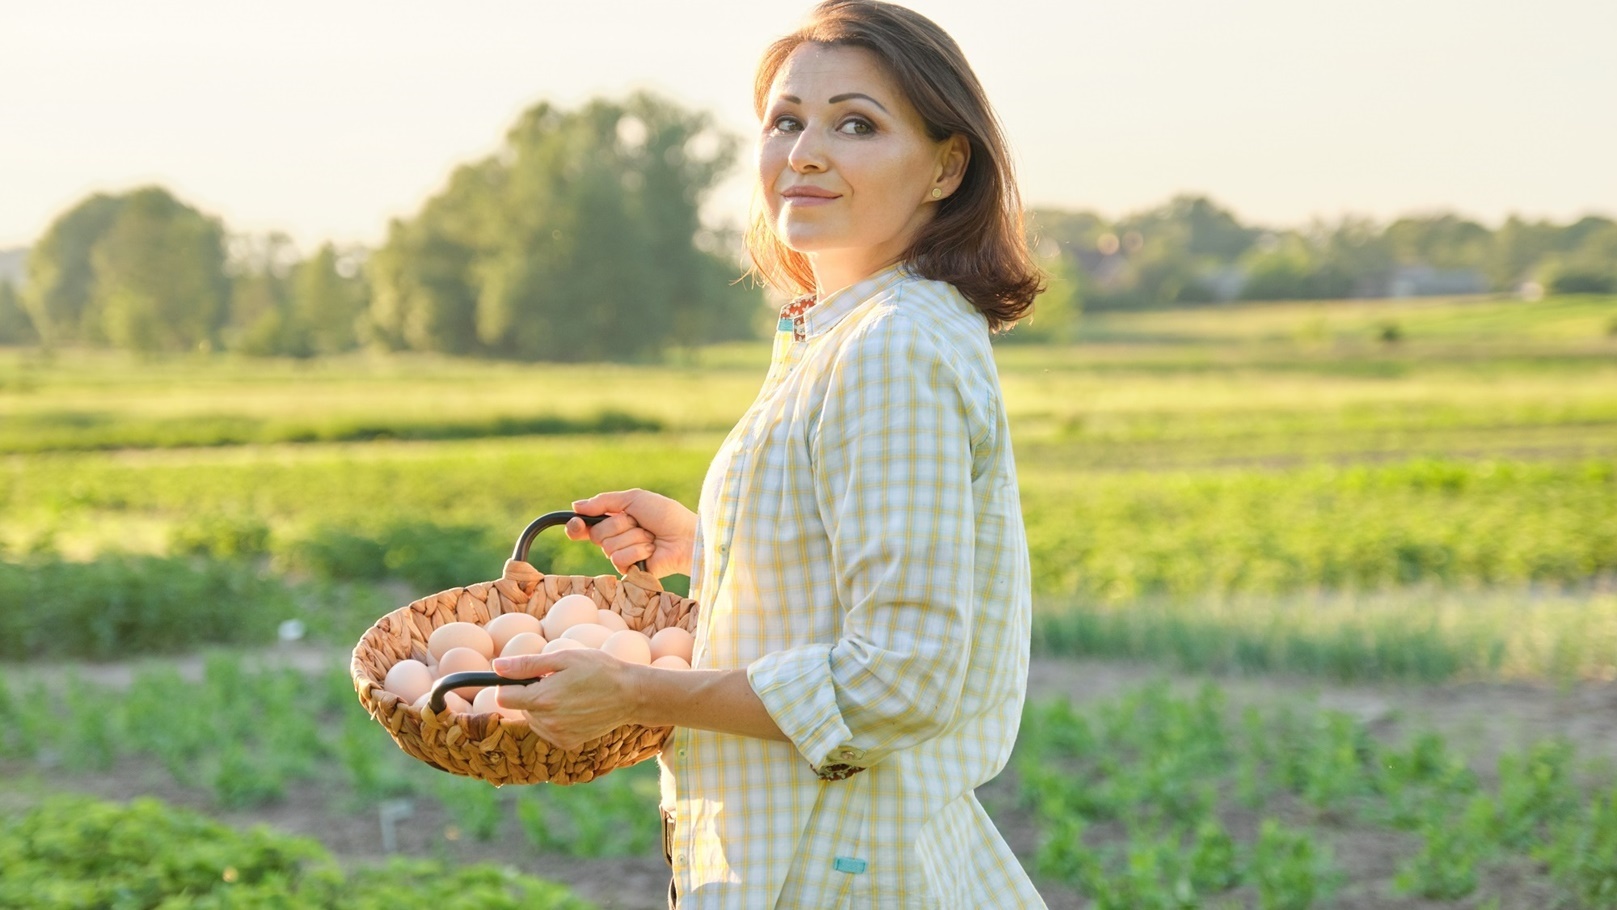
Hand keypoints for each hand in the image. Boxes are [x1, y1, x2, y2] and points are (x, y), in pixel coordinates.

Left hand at [493, 651, 641, 751]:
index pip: (501, 697)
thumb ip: (526, 664)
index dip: (509, 684)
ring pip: (533, 719)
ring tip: (568, 694)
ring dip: (542, 707)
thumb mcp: (563, 658)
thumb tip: (496, 666)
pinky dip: (554, 720)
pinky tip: (573, 708)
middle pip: (519, 707)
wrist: (630, 694)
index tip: (525, 676)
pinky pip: (547, 730)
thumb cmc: (598, 669)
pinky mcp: (567, 743)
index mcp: (542, 699)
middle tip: (557, 681)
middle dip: (530, 693)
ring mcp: (557, 735)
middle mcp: (547, 722)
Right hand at [567, 489, 695, 577]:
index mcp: (615, 520)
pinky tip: (651, 550)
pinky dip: (637, 551)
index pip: (586, 526)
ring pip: (608, 547)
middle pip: (597, 534)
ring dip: (632, 537)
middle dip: (618, 524)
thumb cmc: (666, 515)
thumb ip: (604, 501)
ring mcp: (623, 555)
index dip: (577, 526)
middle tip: (638, 523)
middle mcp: (616, 538)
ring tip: (650, 537)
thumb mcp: (634, 499)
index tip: (576, 522)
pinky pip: (619, 559)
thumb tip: (575, 506)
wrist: (686, 536)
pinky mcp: (631, 571)